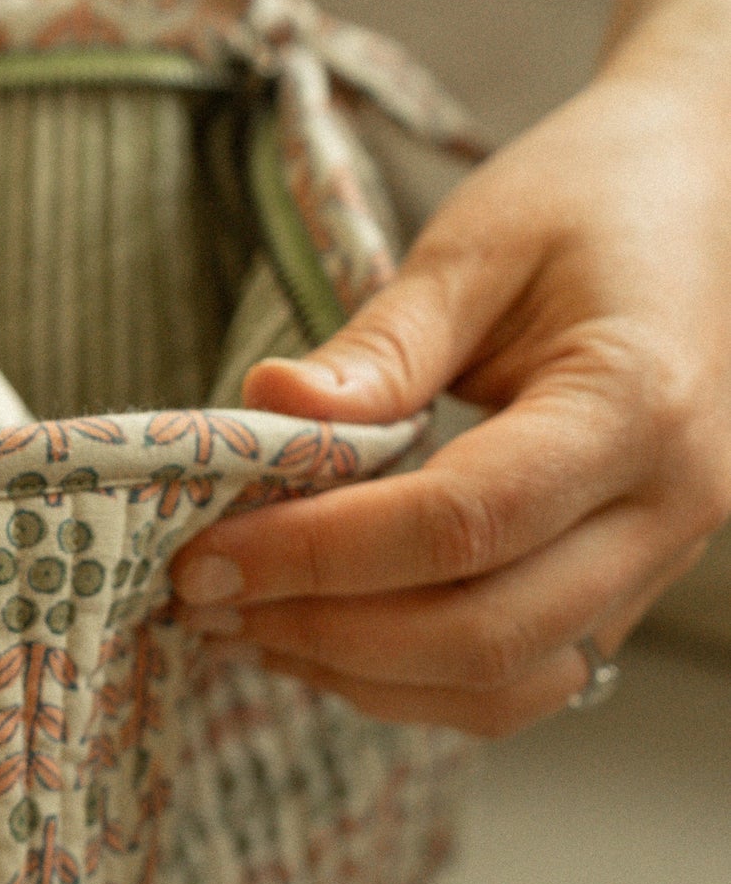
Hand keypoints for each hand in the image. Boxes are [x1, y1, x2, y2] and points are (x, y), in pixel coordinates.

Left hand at [169, 59, 730, 733]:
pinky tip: (317, 632)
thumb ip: (378, 344)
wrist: (693, 198)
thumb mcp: (476, 246)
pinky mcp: (624, 589)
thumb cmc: (586, 204)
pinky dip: (409, 679)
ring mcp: (658, 560)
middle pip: (485, 633)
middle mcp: (670, 506)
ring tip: (243, 624)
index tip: (206, 555)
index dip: (323, 555)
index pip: (465, 522)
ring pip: (504, 686)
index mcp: (637, 404)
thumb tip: (267, 411)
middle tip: (202, 598)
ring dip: (360, 676)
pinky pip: (517, 679)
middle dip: (325, 633)